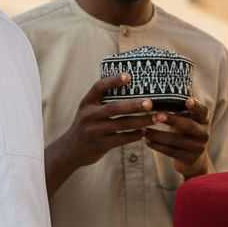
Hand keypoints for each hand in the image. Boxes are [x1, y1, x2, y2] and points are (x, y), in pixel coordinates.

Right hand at [46, 74, 158, 194]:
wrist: (70, 150)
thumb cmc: (86, 125)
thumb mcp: (88, 110)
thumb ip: (102, 100)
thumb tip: (129, 85)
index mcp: (87, 103)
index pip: (99, 87)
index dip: (113, 81)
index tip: (128, 76)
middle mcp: (89, 115)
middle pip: (114, 108)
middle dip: (135, 105)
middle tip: (151, 103)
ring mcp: (94, 131)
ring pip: (122, 124)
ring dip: (141, 121)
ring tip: (157, 118)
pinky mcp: (100, 145)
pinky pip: (122, 139)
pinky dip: (135, 135)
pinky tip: (144, 132)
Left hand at [143, 98, 210, 177]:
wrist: (193, 159)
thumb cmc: (184, 131)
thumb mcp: (186, 119)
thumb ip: (179, 107)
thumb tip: (159, 90)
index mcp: (204, 119)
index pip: (202, 110)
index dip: (195, 106)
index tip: (187, 101)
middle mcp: (204, 133)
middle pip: (188, 126)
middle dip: (172, 120)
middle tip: (156, 116)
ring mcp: (198, 147)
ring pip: (177, 140)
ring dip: (159, 135)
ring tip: (145, 131)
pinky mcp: (189, 159)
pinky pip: (171, 152)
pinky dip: (158, 146)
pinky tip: (147, 141)